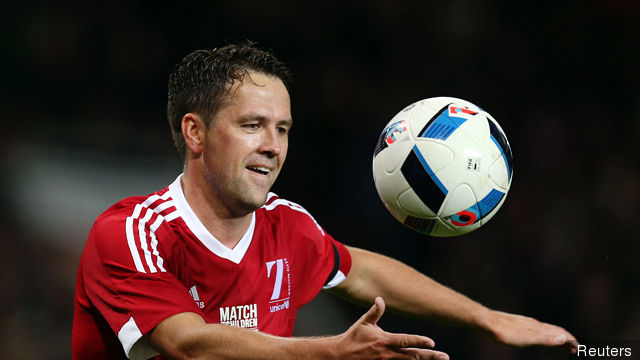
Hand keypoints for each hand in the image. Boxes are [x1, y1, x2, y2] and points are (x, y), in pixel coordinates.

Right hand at [334, 297, 448, 359]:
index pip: (406, 341)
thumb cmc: (353, 337)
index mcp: (384, 340)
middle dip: (430, 357)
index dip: (419, 342)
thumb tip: (380, 299)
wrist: (341, 355)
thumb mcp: (363, 322)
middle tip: (444, 356)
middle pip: (413, 356)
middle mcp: (387, 354)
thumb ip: (374, 311)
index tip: (433, 343)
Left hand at [487, 310, 578, 353]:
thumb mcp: (527, 338)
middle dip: (566, 340)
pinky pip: (536, 330)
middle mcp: (534, 323)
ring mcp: (526, 323)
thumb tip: (565, 338)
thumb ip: (545, 338)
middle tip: (573, 349)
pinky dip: (544, 337)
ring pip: (546, 330)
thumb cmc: (505, 332)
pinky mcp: (518, 325)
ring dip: (556, 338)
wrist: (486, 323)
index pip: (560, 333)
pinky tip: (538, 341)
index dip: (571, 340)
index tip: (579, 348)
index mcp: (538, 327)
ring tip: (560, 345)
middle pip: (555, 331)